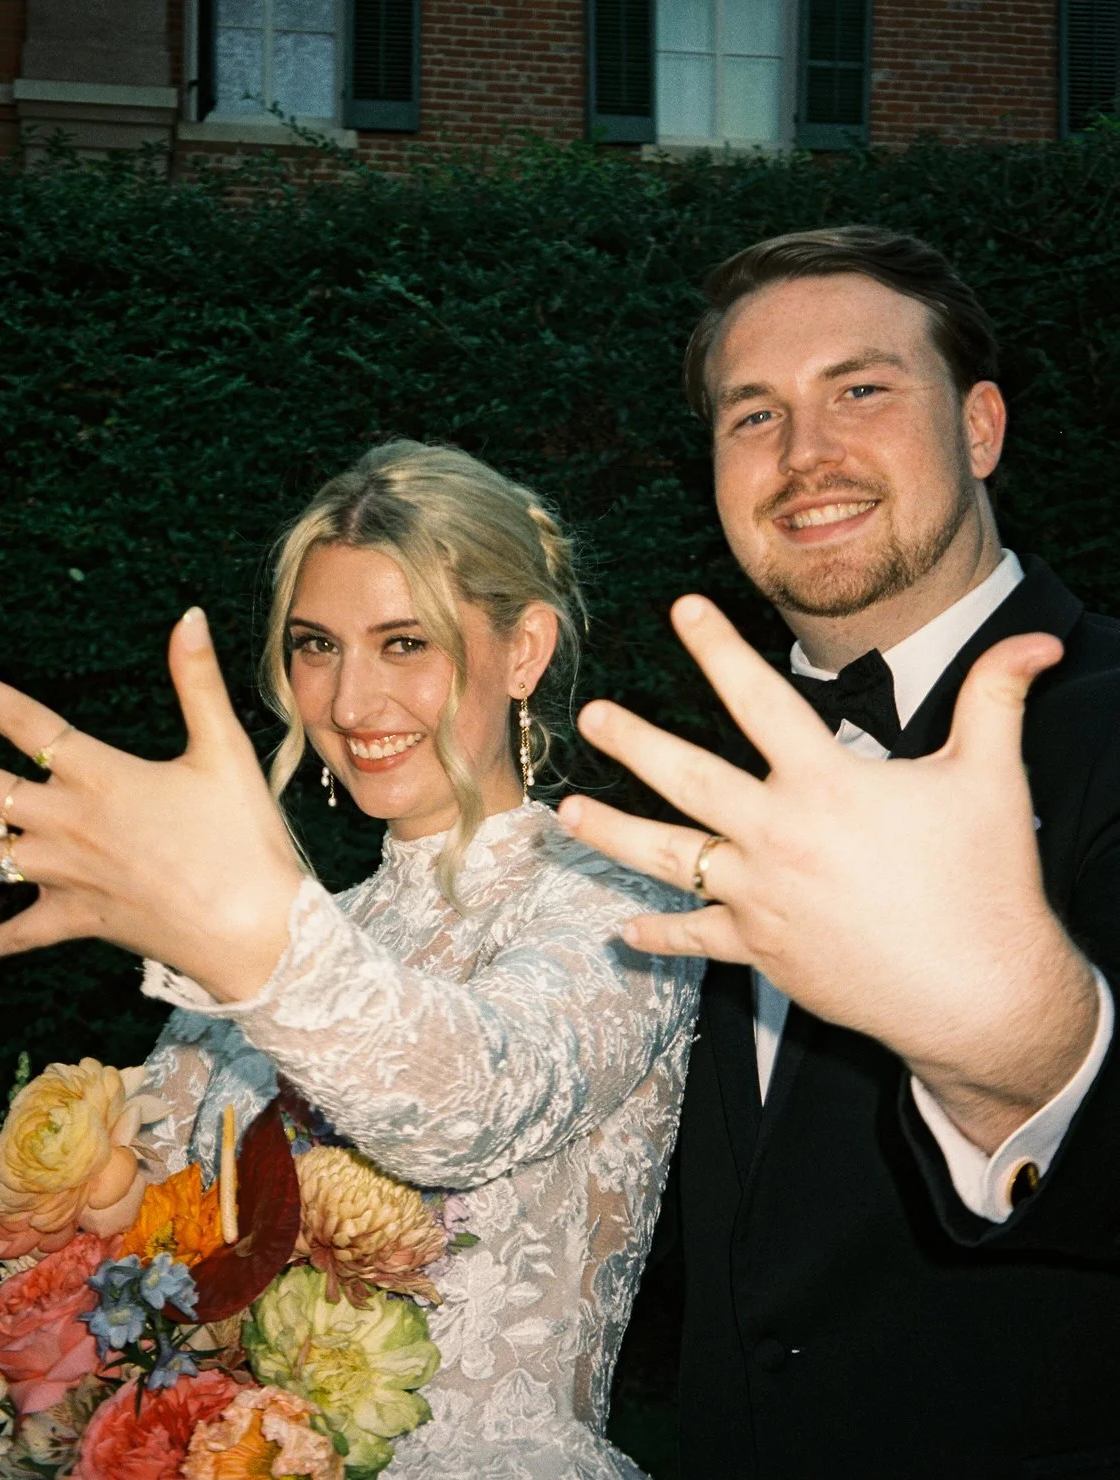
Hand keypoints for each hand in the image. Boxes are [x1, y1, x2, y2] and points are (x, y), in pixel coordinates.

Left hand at [0, 609, 302, 1000]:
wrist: (252, 929)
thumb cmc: (242, 839)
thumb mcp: (224, 750)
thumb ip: (198, 680)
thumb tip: (187, 617)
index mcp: (99, 775)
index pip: (21, 719)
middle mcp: (68, 822)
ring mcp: (64, 874)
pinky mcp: (75, 919)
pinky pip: (14, 936)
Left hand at [558, 596, 1098, 1152]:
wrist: (983, 995)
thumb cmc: (987, 881)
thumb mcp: (992, 777)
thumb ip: (998, 698)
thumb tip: (1039, 640)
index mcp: (827, 785)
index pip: (761, 699)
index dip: (719, 648)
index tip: (682, 608)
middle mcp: (780, 837)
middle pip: (688, 778)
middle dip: (634, 742)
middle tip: (591, 714)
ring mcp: (764, 899)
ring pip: (669, 859)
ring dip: (613, 833)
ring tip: (564, 815)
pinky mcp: (763, 954)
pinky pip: (698, 940)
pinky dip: (660, 935)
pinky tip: (623, 930)